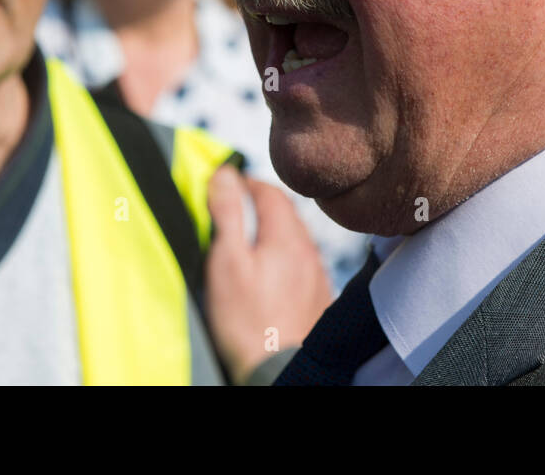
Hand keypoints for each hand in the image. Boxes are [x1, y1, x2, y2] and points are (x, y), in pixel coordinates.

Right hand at [205, 164, 332, 382]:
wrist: (277, 371)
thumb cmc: (246, 320)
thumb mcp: (226, 262)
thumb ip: (228, 214)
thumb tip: (226, 174)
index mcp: (287, 237)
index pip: (271, 192)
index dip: (247, 183)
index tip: (227, 186)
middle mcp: (309, 251)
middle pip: (286, 213)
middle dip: (260, 205)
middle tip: (234, 210)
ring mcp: (317, 274)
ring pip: (295, 238)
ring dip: (273, 231)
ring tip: (248, 242)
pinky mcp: (318, 296)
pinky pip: (301, 263)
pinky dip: (284, 256)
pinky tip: (269, 273)